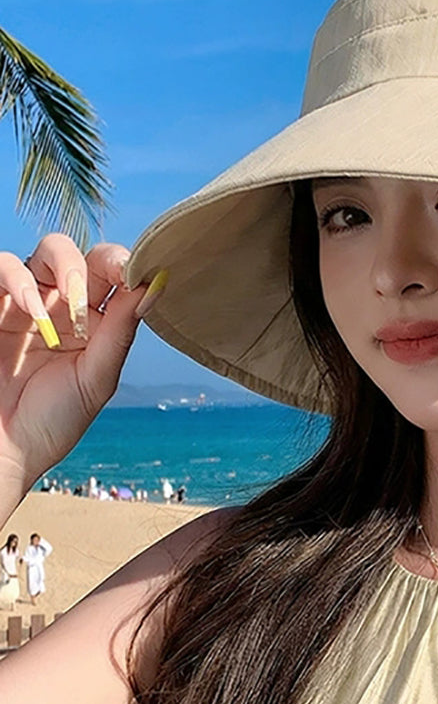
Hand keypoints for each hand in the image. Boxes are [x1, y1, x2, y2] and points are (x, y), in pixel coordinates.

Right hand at [0, 234, 149, 493]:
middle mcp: (62, 306)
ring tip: (68, 300)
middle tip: (103, 285)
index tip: (136, 272)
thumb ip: (121, 331)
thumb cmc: (52, 422)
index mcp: (94, 321)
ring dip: (63, 264)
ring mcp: (25, 303)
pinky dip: (17, 278)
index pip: (113, 275)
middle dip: (97, 260)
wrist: (5, 451)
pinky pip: (1, 266)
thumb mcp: (96, 378)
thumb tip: (155, 285)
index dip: (125, 265)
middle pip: (85, 254)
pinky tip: (31, 308)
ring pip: (46, 251)